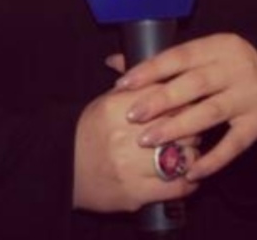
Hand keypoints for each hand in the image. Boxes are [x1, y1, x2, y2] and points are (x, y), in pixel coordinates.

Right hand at [72, 87, 198, 212]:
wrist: (63, 167)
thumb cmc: (89, 131)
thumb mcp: (108, 100)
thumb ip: (137, 84)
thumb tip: (158, 63)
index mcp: (118, 106)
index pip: (166, 96)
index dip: (184, 99)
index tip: (191, 102)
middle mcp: (126, 135)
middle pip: (180, 124)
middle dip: (192, 125)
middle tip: (193, 127)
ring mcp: (131, 166)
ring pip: (183, 156)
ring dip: (191, 154)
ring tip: (189, 152)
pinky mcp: (135, 193)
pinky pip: (175, 187)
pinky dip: (188, 181)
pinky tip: (188, 176)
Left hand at [112, 33, 256, 180]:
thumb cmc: (226, 66)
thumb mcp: (202, 55)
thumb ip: (162, 62)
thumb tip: (114, 61)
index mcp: (219, 46)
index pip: (180, 56)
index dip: (151, 69)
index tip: (123, 83)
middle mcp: (236, 68)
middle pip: (194, 84)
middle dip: (160, 100)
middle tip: (132, 116)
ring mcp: (249, 96)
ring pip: (210, 112)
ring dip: (177, 127)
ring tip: (148, 140)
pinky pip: (234, 145)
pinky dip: (212, 159)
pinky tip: (190, 170)